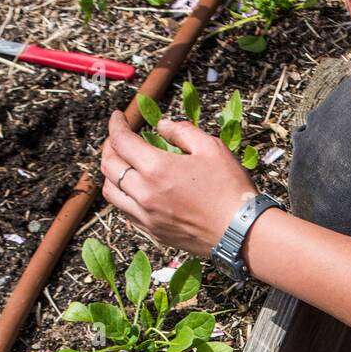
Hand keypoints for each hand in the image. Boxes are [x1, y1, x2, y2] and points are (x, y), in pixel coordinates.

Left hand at [100, 111, 254, 257]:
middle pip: (109, 167)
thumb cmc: (230, 189)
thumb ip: (182, 131)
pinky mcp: (154, 233)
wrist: (241, 233)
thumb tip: (161, 126)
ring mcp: (147, 217)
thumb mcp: (211, 148)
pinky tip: (134, 191)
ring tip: (122, 165)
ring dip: (111, 175)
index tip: (118, 117)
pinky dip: (123, 198)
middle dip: (109, 147)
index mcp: (157, 169)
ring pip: (111, 193)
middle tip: (118, 139)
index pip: (121, 141)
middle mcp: (145, 194)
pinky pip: (126, 213)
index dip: (116, 125)